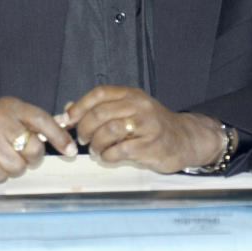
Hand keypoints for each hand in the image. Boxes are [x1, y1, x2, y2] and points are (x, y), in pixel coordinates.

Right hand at [0, 97, 76, 182]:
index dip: (58, 136)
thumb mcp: (8, 115)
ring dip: (10, 167)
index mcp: (9, 107)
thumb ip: (35, 122)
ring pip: (17, 168)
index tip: (70, 150)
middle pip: (33, 150)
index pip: (41, 119)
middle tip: (17, 152)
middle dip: (29, 158)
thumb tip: (67, 124)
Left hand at [66, 85, 224, 173]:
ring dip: (96, 143)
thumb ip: (99, 108)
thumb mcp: (127, 110)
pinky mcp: (152, 145)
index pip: (99, 93)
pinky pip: (121, 150)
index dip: (79, 106)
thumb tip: (67, 110)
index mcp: (130, 94)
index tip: (68, 120)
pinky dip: (108, 155)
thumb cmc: (150, 125)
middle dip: (85, 128)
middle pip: (100, 113)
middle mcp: (139, 106)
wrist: (185, 139)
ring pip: (109, 131)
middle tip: (82, 139)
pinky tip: (107, 157)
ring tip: (95, 150)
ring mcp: (147, 125)